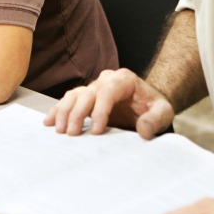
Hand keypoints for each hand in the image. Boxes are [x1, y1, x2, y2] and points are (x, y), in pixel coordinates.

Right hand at [43, 68, 174, 138]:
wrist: (147, 103)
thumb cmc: (154, 106)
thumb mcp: (163, 112)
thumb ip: (155, 119)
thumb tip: (144, 130)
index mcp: (124, 80)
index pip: (108, 91)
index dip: (100, 110)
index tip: (98, 130)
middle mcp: (106, 80)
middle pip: (88, 93)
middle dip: (78, 113)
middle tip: (72, 133)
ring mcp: (94, 87)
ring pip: (75, 94)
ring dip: (65, 111)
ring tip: (59, 130)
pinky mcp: (86, 97)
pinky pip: (69, 100)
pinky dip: (59, 110)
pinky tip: (50, 121)